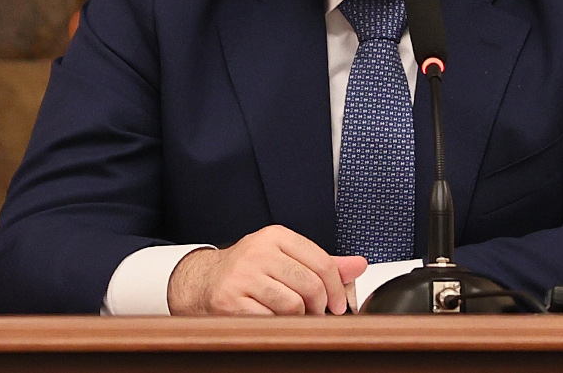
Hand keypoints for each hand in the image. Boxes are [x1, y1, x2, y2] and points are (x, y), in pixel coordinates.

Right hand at [167, 225, 366, 314]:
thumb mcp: (285, 259)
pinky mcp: (229, 301)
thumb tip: (360, 265)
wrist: (202, 283)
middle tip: (316, 314)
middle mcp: (257, 251)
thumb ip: (323, 264)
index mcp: (274, 236)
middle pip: (310, 284)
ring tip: (293, 318)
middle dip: (320, 307)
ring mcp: (241, 276)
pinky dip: (278, 326)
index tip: (338, 304)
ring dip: (299, 318)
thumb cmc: (249, 271)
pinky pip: (270, 320)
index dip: (337, 287)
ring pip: (293, 304)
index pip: (321, 261)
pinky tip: (273, 321)